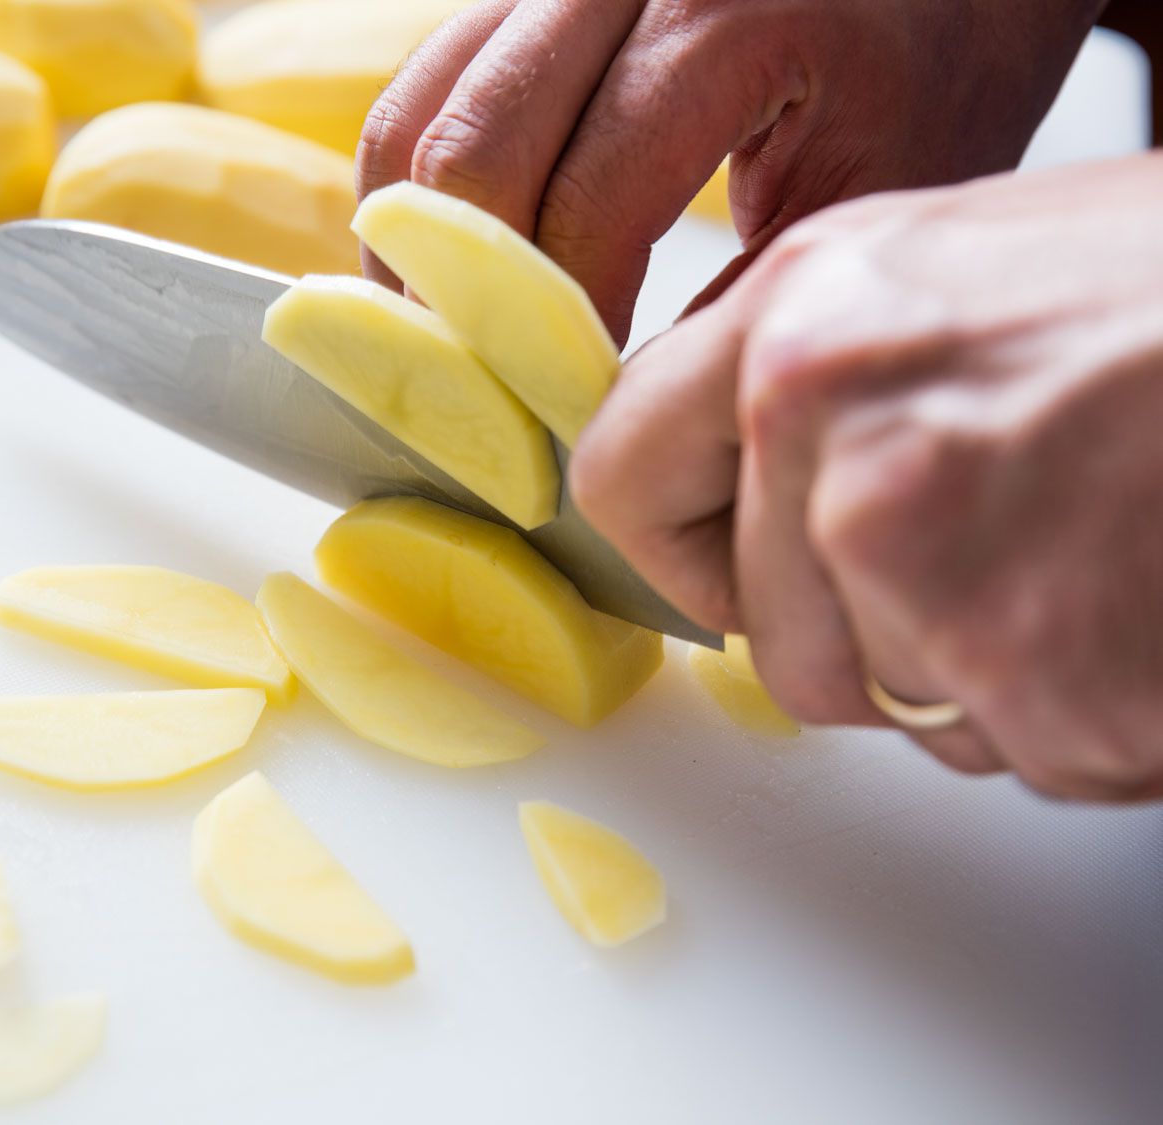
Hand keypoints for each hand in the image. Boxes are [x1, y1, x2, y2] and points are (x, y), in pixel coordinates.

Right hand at [359, 0, 1103, 344]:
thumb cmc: (936, 58)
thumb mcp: (873, 193)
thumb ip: (737, 297)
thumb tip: (611, 406)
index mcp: (727, 16)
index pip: (584, 204)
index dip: (555, 330)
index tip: (562, 414)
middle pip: (468, 154)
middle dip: (462, 298)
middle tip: (488, 391)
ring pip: (416, 116)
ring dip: (413, 246)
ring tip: (450, 337)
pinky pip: (423, 91)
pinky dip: (418, 190)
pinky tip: (451, 263)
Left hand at [571, 153, 1162, 802]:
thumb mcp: (943, 272)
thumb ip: (805, 373)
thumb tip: (714, 470)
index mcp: (801, 315)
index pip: (620, 477)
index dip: (674, 547)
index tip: (719, 571)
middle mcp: (835, 429)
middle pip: (769, 638)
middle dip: (864, 632)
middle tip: (989, 549)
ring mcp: (928, 561)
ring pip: (887, 704)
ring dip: (976, 670)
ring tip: (1084, 552)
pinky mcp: (1034, 675)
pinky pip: (1010, 747)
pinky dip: (1078, 712)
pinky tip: (1133, 604)